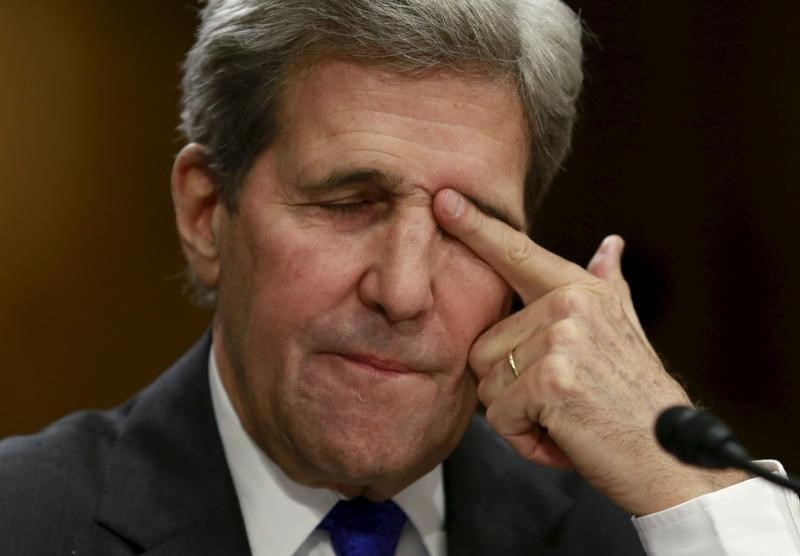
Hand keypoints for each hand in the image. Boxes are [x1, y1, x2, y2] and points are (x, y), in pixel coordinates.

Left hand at [433, 188, 745, 514]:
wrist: (669, 456)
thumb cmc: (636, 398)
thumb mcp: (625, 330)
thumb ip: (607, 285)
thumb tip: (611, 244)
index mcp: (579, 290)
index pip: (516, 253)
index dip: (475, 228)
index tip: (442, 200)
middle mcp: (570, 305)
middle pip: (483, 347)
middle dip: (511, 387)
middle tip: (561, 400)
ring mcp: (562, 339)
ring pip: (487, 383)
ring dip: (518, 414)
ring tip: (565, 416)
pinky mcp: (553, 379)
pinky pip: (500, 415)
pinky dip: (524, 438)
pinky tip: (563, 435)